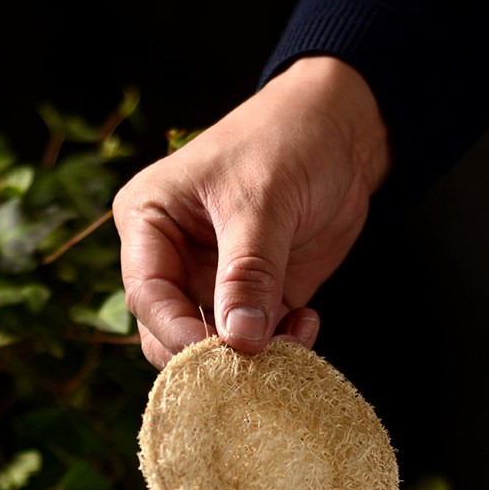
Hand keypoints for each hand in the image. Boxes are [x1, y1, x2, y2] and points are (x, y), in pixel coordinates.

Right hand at [112, 56, 390, 368]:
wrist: (341, 132)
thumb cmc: (286, 142)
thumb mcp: (262, 201)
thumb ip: (249, 272)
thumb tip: (240, 339)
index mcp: (149, 222)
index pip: (147, 295)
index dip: (178, 332)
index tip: (221, 353)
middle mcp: (171, 258)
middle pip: (169, 333)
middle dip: (213, 353)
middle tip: (260, 355)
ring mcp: (212, 282)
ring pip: (213, 347)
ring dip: (252, 357)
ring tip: (294, 339)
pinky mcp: (255, 298)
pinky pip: (255, 342)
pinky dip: (282, 346)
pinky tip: (308, 321)